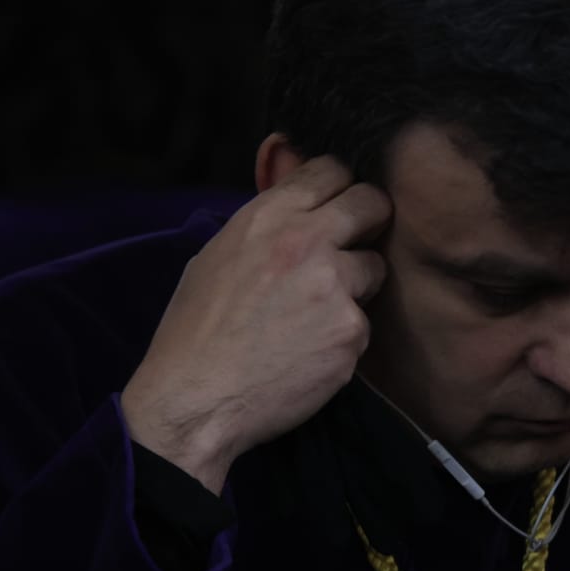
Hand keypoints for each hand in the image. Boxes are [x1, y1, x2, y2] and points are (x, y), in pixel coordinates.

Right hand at [122, 157, 389, 490]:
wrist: (194, 400)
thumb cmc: (196, 331)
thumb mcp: (217, 255)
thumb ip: (266, 223)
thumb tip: (296, 192)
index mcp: (268, 216)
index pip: (332, 169)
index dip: (339, 188)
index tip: (337, 207)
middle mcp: (307, 240)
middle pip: (372, 203)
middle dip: (369, 223)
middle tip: (354, 247)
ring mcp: (334, 286)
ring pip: (375, 267)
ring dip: (357, 286)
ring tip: (315, 314)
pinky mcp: (351, 331)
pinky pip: (365, 322)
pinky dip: (345, 336)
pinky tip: (310, 351)